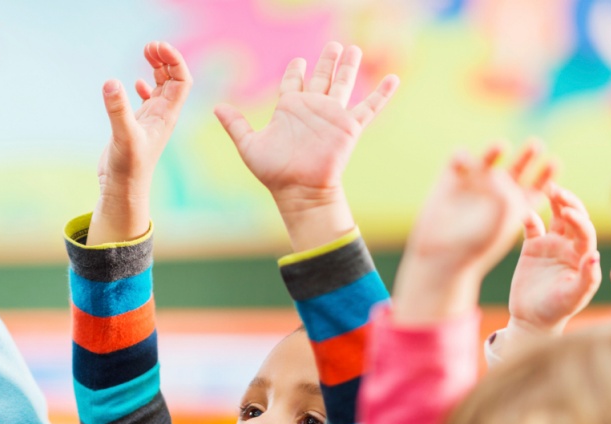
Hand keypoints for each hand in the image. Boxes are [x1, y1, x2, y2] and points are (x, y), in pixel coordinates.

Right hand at [89, 41, 192, 245]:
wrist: (123, 191)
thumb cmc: (127, 168)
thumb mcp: (123, 137)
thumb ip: (118, 110)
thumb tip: (111, 82)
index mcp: (166, 115)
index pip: (181, 80)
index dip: (174, 60)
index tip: (156, 47)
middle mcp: (162, 116)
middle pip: (173, 80)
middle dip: (166, 59)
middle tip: (149, 46)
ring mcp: (151, 121)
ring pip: (161, 88)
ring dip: (158, 69)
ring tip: (147, 53)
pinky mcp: (138, 127)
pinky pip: (148, 101)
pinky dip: (146, 87)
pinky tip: (138, 83)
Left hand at [215, 42, 397, 249]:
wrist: (299, 190)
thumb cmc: (274, 172)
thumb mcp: (249, 145)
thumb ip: (235, 125)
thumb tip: (215, 107)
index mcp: (290, 109)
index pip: (294, 82)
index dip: (296, 70)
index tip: (298, 61)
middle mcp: (312, 108)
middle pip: (322, 77)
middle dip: (327, 60)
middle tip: (333, 45)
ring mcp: (332, 115)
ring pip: (344, 84)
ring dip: (349, 67)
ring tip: (354, 49)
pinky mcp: (349, 127)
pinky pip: (371, 106)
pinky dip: (383, 93)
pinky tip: (395, 78)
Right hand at [391, 143, 545, 324]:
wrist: (441, 256)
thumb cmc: (477, 243)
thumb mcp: (502, 218)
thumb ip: (507, 192)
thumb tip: (496, 174)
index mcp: (517, 207)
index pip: (538, 186)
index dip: (547, 175)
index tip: (554, 164)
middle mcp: (498, 193)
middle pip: (519, 168)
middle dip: (527, 156)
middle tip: (536, 146)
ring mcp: (474, 185)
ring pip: (489, 159)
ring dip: (495, 150)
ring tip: (501, 147)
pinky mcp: (450, 180)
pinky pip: (459, 160)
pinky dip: (462, 157)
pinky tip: (464, 160)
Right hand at [507, 182, 601, 334]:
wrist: (532, 320)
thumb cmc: (557, 311)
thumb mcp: (574, 297)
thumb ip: (587, 277)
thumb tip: (594, 256)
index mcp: (583, 255)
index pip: (585, 231)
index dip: (578, 220)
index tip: (567, 213)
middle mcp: (570, 246)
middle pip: (573, 216)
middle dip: (568, 202)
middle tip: (557, 191)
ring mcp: (552, 244)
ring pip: (555, 215)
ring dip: (554, 201)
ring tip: (548, 187)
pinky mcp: (532, 247)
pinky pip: (532, 226)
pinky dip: (528, 217)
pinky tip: (525, 213)